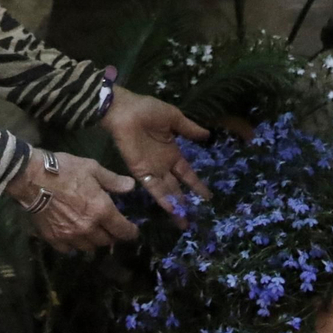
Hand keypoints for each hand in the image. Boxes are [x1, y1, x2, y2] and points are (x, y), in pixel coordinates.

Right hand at [7, 151, 138, 254]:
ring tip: (92, 232)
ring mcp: (71, 236)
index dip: (130, 233)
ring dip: (94, 241)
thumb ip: (113, 181)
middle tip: (110, 228)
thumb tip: (131, 187)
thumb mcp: (92, 168)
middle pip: (107, 241)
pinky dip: (74, 245)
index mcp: (102, 210)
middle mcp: (89, 228)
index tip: (132, 232)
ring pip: (89, 248)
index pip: (123, 230)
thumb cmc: (65, 169)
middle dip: (112, 236)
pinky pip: (69, 250)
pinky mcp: (54, 239)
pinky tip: (73, 237)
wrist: (32, 178)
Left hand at [101, 86, 211, 226]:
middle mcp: (163, 165)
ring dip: (175, 206)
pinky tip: (171, 209)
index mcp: (172, 152)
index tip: (207, 197)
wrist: (124, 110)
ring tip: (185, 222)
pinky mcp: (140, 172)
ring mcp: (152, 170)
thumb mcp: (173, 117)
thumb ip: (189, 128)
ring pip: (167, 192)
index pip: (187, 173)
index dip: (196, 185)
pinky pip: (153, 187)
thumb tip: (208, 135)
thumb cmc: (147, 110)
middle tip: (197, 218)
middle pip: (177, 187)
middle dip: (187, 202)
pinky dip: (162, 198)